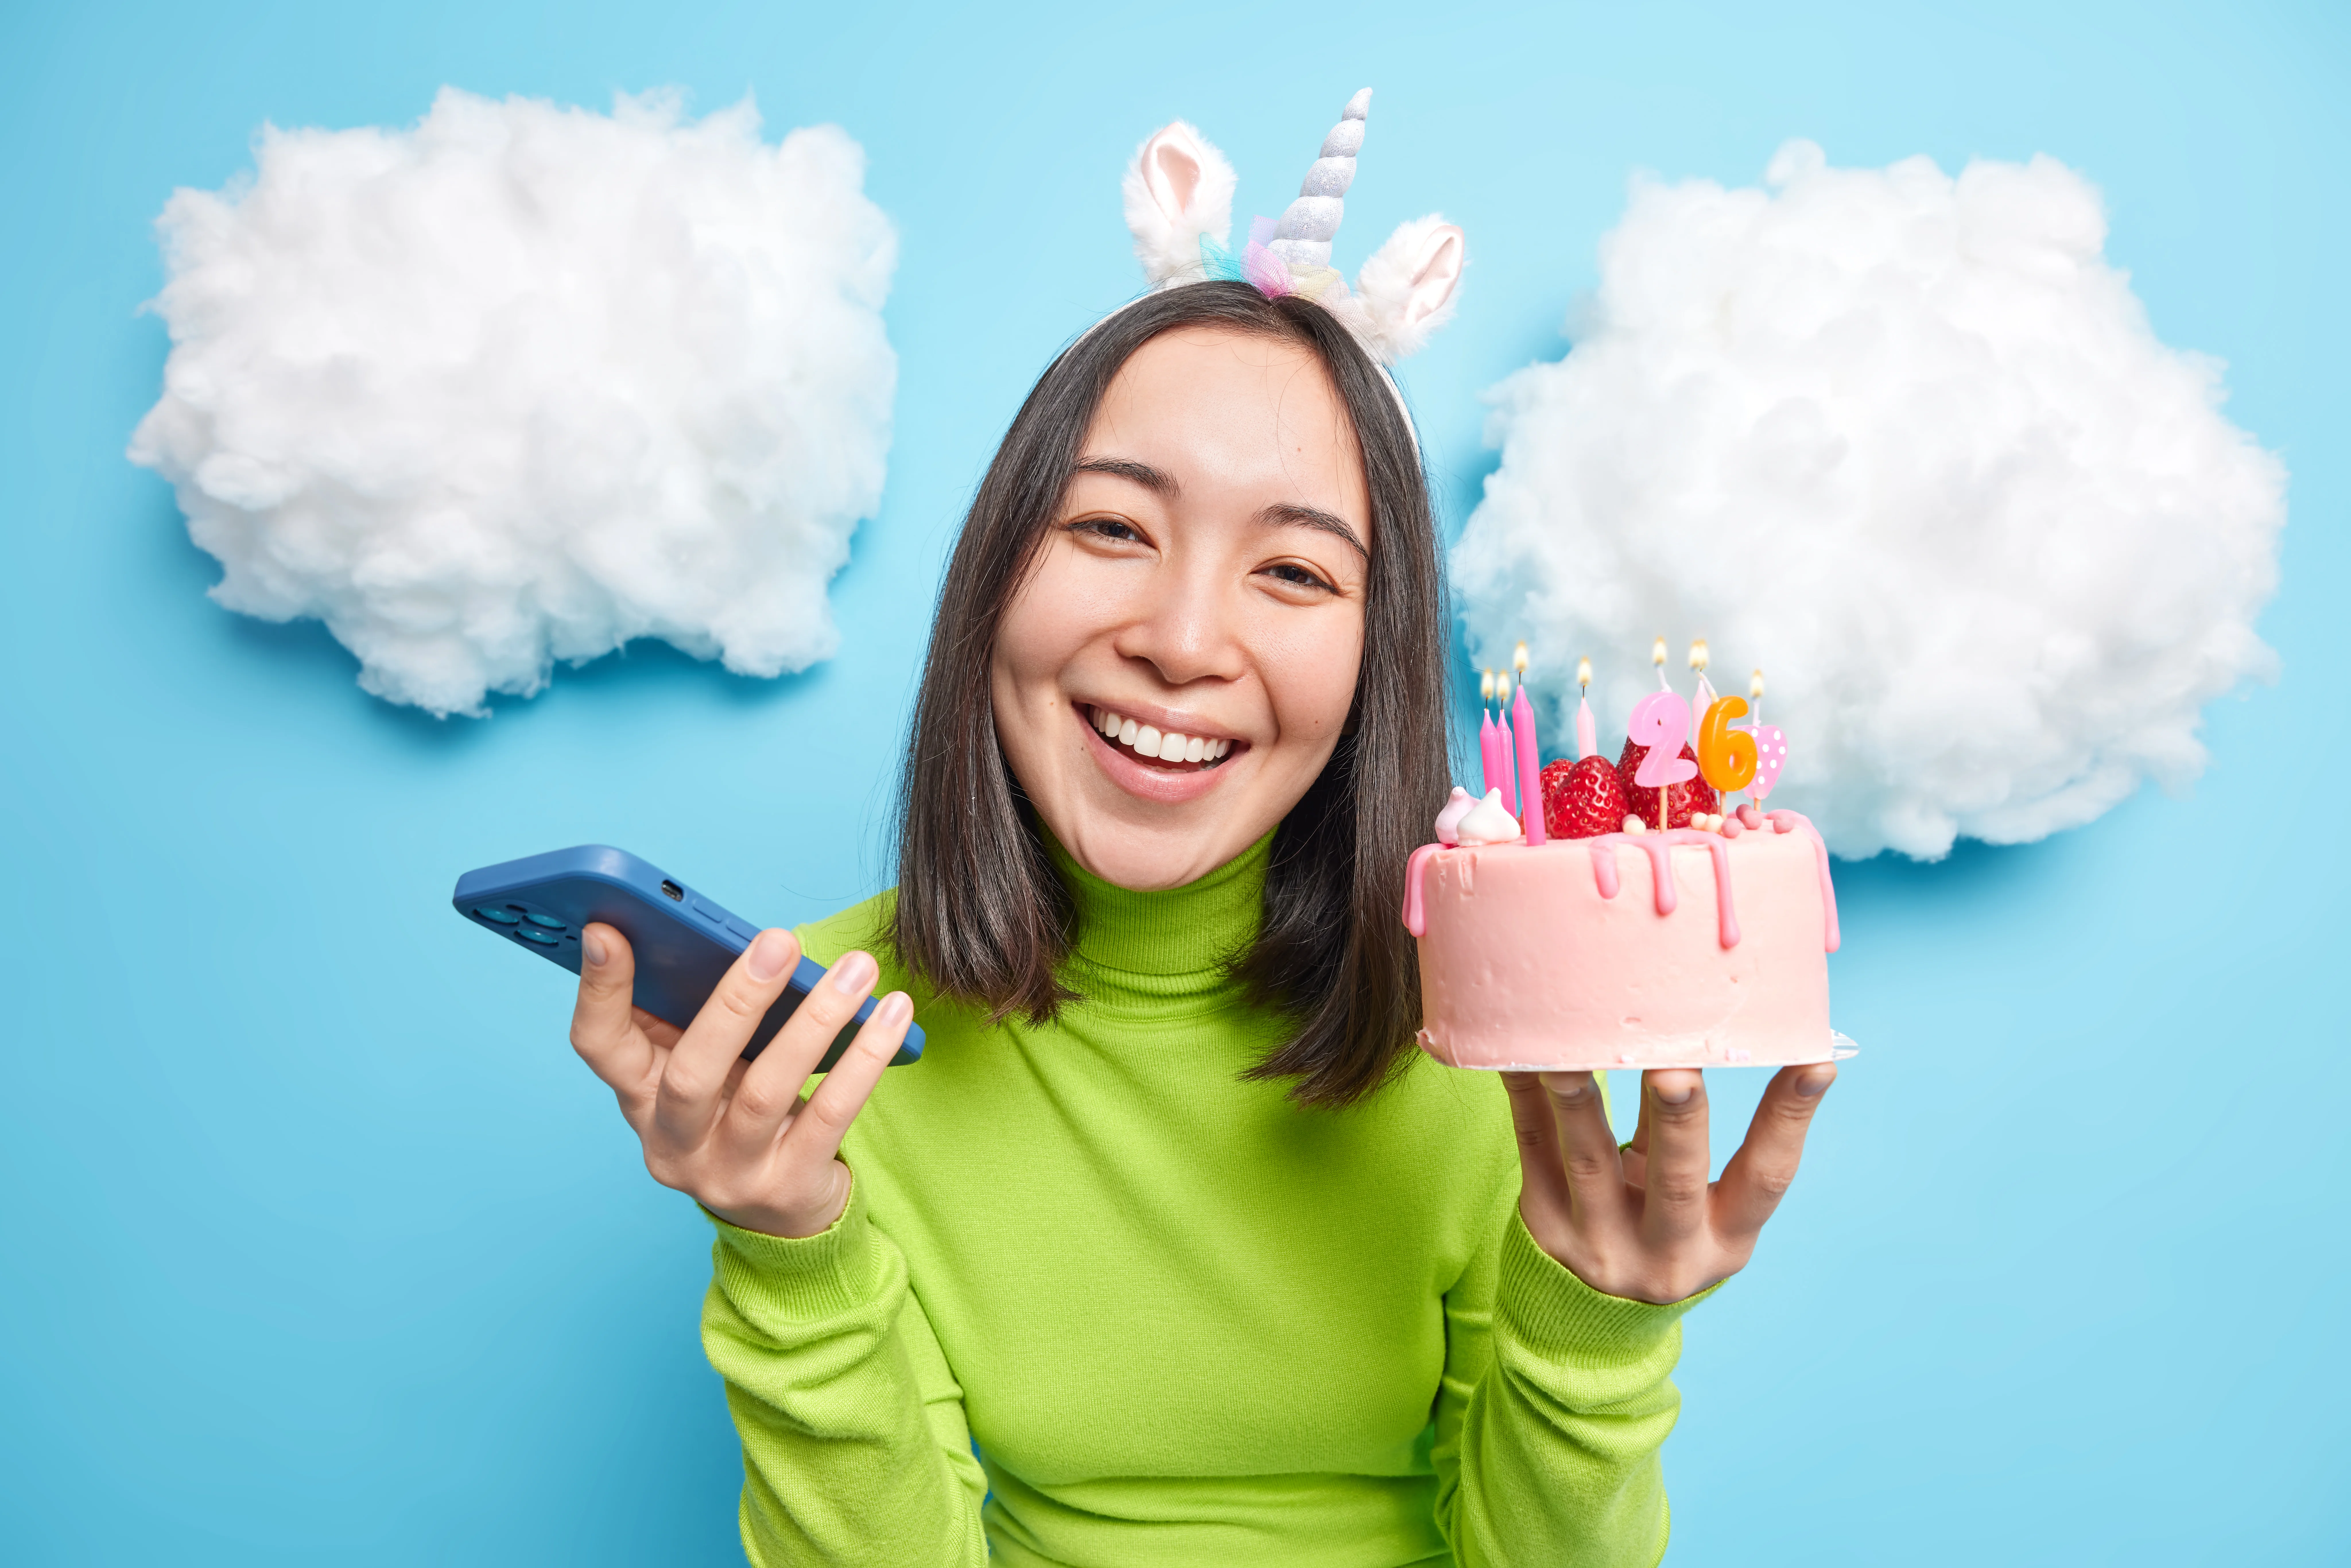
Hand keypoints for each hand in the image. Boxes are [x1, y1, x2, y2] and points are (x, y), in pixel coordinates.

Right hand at [567, 923, 912, 1237]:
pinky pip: (830, 1114)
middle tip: (779, 940)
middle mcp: (671, 1142)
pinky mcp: (787, 1187)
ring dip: (817, 1020)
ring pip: (767, 1090)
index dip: (599, 990)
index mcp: (639, 1097)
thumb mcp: (709, 1071)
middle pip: (691, 1071)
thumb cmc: (739, 1113)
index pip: (599, 1044)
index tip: (607, 928)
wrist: (782, 1217)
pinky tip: (890, 1015)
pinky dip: (863, 1059)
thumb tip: (745, 942)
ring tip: (858, 969)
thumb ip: (705, 1017)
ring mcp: (728, 1172)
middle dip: (735, 1000)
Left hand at [1503, 1065, 1834, 1304]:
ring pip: (1590, 1161)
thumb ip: (1692, 1131)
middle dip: (1679, 1121)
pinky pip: (1532, 1148)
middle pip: (1674, 1180)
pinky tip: (1517, 1052)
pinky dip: (1525, 1096)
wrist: (1588, 1312)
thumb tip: (1707, 1031)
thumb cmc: (1661, 1227)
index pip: (1766, 1177)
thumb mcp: (1700, 1203)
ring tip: (1573, 1051)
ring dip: (1582, 1101)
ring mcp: (1599, 1242)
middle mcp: (1666, 1251)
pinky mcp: (1543, 1222)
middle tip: (1677, 1069)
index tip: (1816, 1061)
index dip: (1791, 1120)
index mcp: (1725, 1239)